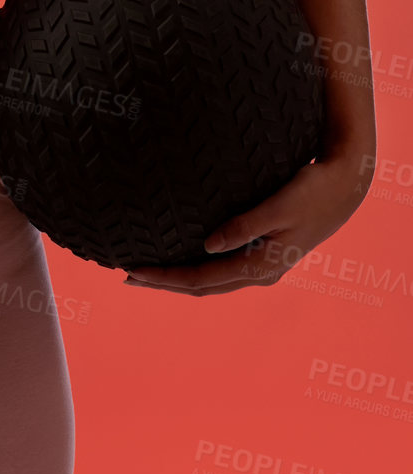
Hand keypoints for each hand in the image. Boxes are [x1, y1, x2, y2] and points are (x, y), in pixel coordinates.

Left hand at [122, 148, 374, 295]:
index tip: (133, 270)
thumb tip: (207, 246)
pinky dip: (197, 269)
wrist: (345, 187)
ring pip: (211, 281)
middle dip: (164, 283)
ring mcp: (262, 267)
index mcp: (261, 266)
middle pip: (202, 286)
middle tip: (128, 276)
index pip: (201, 279)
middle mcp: (260, 273)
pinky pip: (222, 270)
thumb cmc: (311, 191)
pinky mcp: (264, 255)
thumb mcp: (278, 206)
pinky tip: (184, 259)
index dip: (165, 277)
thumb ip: (243, 226)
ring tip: (148, 273)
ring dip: (179, 278)